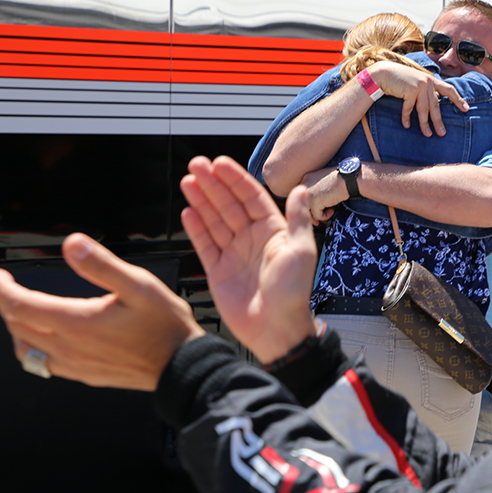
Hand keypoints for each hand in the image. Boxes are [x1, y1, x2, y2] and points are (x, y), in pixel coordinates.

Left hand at [0, 233, 203, 390]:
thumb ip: (101, 264)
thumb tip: (73, 244)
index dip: (0, 287)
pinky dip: (33, 347)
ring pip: (25, 348)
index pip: (18, 304)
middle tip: (7, 285)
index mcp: (77, 322)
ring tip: (23, 310)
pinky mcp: (83, 375)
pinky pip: (43, 364)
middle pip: (16, 324)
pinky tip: (46, 338)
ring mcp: (74, 365)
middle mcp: (69, 347)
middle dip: (6, 302)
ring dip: (17, 326)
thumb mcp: (139, 284)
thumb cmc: (164, 326)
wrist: (180, 364)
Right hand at [180, 156, 318, 362]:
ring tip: (188, 181)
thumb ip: (297, 218)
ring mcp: (234, 254)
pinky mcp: (218, 271)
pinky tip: (188, 211)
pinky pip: (205, 244)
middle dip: (213, 184)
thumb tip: (300, 189)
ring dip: (202, 200)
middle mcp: (252, 240)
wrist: (276, 329)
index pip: (251, 198)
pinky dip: (196, 228)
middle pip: (229, 205)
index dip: (235, 180)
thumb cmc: (293, 293)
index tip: (220, 163)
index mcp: (273, 232)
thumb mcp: (302, 250)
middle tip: (197, 165)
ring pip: (214, 220)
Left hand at [301, 167, 346, 225]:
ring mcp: (308, 192)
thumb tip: (314, 208)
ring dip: (318, 215)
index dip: (309, 206)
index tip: (317, 212)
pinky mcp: (313, 201)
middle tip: (317, 222)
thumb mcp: (326, 184)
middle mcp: (304, 184)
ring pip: (307, 212)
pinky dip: (326, 216)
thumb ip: (318, 191)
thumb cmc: (343, 180)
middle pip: (302, 204)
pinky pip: (317, 216)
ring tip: (330, 211)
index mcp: (307, 178)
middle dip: (310, 214)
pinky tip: (333, 209)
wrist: (349, 178)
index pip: (302, 196)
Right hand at [368, 61, 468, 137]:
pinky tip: (406, 125)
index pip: (449, 89)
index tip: (466, 109)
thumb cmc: (401, 80)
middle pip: (436, 105)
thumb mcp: (417, 83)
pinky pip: (409, 108)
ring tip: (428, 135)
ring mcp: (419, 86)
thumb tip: (436, 101)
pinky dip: (407, 117)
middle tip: (442, 133)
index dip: (458, 99)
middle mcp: (428, 82)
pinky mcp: (410, 90)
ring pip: (424, 109)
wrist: (385, 73)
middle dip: (438, 121)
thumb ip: (427, 91)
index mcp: (432, 80)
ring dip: (425, 123)